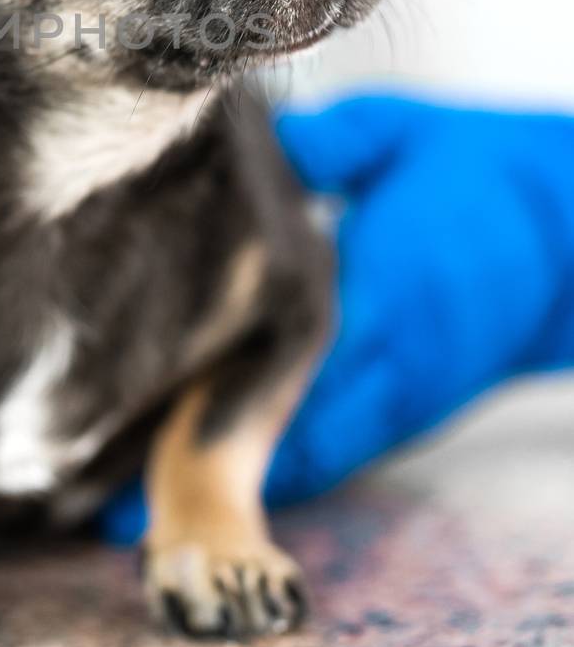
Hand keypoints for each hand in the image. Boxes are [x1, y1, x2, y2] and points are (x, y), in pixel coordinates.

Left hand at [101, 96, 573, 542]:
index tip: (144, 414)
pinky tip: (209, 482)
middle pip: (290, 420)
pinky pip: (335, 452)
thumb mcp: (406, 133)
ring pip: (311, 452)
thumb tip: (266, 135)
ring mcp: (406, 390)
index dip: (221, 385)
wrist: (572, 239)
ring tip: (141, 513)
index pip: (293, 348)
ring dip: (233, 480)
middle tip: (117, 496)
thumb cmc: (477, 172)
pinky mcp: (409, 410)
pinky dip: (275, 472)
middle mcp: (396, 352)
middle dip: (204, 458)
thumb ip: (336, 140)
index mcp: (391, 281)